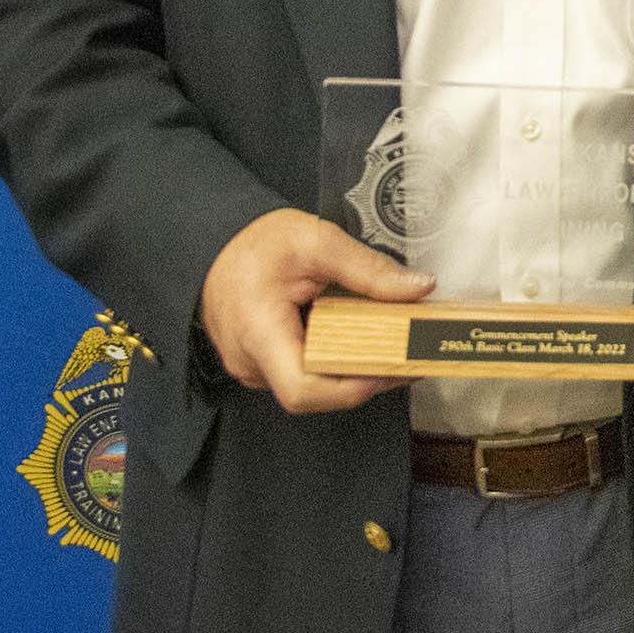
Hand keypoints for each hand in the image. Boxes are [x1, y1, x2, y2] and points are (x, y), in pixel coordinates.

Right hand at [199, 208, 435, 413]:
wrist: (215, 243)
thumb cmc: (253, 244)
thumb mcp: (317, 241)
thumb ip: (369, 268)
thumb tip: (418, 287)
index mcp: (260, 334)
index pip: (304, 390)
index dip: (353, 386)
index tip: (394, 366)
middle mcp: (252, 362)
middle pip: (317, 392)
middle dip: (368, 377)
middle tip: (412, 354)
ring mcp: (255, 367)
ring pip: (313, 386)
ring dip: (356, 369)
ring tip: (397, 346)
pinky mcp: (263, 363)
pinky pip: (305, 373)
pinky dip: (338, 361)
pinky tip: (365, 342)